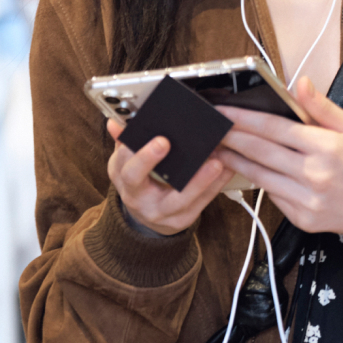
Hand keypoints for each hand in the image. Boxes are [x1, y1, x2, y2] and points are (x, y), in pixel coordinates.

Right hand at [107, 119, 235, 236]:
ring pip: (179, 199)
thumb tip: (115, 123)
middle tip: (166, 143)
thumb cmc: (140, 183)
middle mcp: (138, 198)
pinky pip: (201, 204)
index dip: (137, 153)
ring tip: (215, 161)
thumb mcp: (127, 164)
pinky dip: (215, 186)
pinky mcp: (182, 220)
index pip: (125, 165)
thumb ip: (125, 142)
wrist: (148, 217)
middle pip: (141, 182)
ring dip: (199, 180)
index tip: (154, 138)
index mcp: (124, 179)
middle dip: (151, 162)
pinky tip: (226, 170)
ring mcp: (160, 212)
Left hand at [215, 78, 342, 236]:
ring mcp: (308, 200)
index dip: (245, 118)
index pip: (276, 128)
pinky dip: (258, 182)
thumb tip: (300, 83)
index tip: (224, 111)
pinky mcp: (303, 219)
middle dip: (232, 137)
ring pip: (261, 177)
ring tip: (219, 148)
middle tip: (212, 127)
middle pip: (261, 151)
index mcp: (328, 147)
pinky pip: (273, 197)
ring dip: (236, 161)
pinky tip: (246, 170)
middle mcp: (315, 175)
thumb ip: (322, 107)